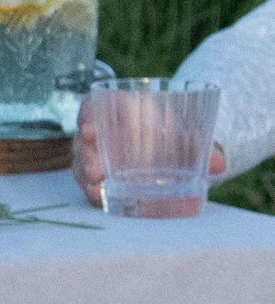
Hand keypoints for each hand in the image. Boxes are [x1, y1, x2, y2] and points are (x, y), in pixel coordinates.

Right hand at [76, 115, 226, 207]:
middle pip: (84, 138)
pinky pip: (86, 181)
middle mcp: (102, 131)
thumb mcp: (186, 140)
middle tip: (96, 171)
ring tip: (95, 188)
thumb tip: (220, 163)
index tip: (90, 128)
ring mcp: (96, 154)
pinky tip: (98, 198)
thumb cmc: (172, 138)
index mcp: (119, 111)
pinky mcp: (97, 175)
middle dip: (87, 154)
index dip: (89, 115)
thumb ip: (203, 148)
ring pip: (82, 161)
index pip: (95, 105)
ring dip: (86, 175)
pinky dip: (91, 190)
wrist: (170, 155)